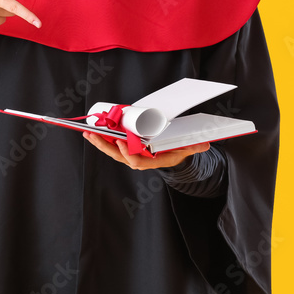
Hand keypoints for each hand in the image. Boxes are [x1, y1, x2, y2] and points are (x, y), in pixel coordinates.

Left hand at [83, 132, 209, 169]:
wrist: (171, 157)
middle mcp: (138, 159)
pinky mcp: (126, 149)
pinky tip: (93, 132)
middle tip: (94, 134)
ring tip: (88, 132)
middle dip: (105, 146)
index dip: (127, 153)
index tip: (120, 142)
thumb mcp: (185, 150)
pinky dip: (102, 140)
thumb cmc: (176, 152)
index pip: (136, 161)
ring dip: (100, 142)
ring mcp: (131, 155)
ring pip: (112, 150)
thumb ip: (194, 147)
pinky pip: (112, 146)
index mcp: (151, 161)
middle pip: (118, 155)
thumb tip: (205, 144)